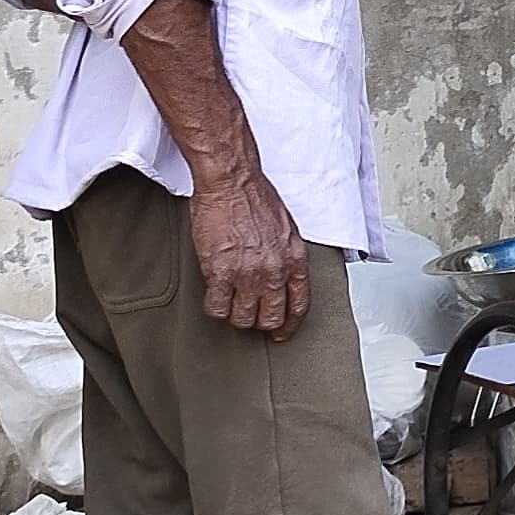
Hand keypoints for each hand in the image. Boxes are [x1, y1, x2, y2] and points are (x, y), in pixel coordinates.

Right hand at [190, 158, 311, 334]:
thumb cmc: (255, 198)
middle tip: (251, 316)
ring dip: (236, 314)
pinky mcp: (220, 272)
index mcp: (294, 259)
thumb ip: (288, 257)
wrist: (231, 182)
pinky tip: (215, 295)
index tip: (281, 332)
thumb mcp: (287, 229)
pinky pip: (218, 308)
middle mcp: (274, 270)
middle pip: (271, 317)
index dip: (289, 325)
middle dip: (261, 321)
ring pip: (244, 318)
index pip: (299, 306)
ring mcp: (247, 274)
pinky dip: (216, 307)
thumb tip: (285, 279)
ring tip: (231, 302)